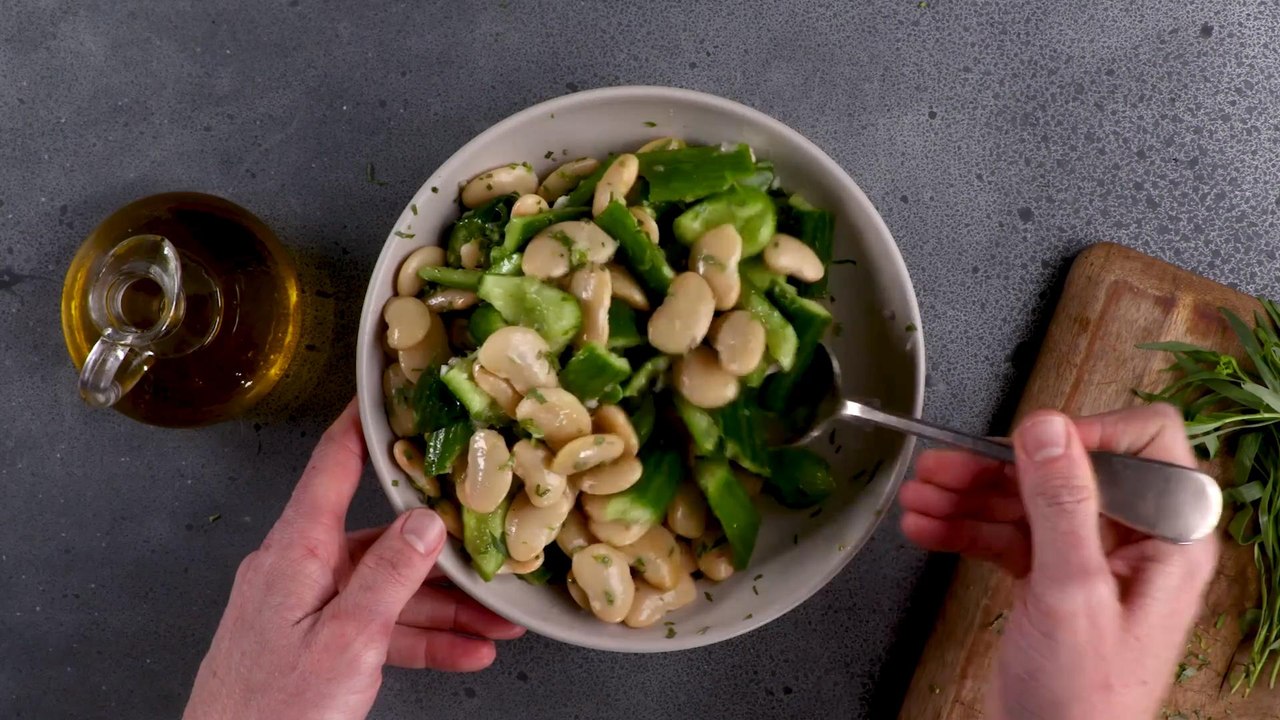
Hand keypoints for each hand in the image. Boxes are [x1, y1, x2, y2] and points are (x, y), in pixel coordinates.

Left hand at [183, 399, 524, 719]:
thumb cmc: (272, 712)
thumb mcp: (347, 640)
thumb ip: (390, 577)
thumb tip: (426, 521)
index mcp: (294, 553)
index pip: (332, 467)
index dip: (364, 424)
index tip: (391, 392)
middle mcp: (299, 571)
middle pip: (382, 540)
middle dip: (443, 553)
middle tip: (490, 545)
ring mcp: (308, 609)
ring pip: (389, 591)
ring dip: (445, 609)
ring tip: (499, 620)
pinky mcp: (317, 643)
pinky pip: (379, 629)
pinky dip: (423, 641)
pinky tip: (467, 651)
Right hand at [899, 405, 1218, 719]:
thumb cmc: (1084, 700)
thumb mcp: (1072, 591)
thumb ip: (1061, 505)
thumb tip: (1048, 428)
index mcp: (1168, 539)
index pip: (1143, 444)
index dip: (1086, 433)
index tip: (1029, 444)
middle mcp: (1133, 542)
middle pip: (1067, 470)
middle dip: (1000, 467)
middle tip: (944, 465)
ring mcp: (1090, 561)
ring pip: (1027, 500)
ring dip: (970, 495)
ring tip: (920, 495)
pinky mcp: (1052, 580)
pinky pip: (1007, 535)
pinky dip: (966, 528)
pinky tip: (929, 526)